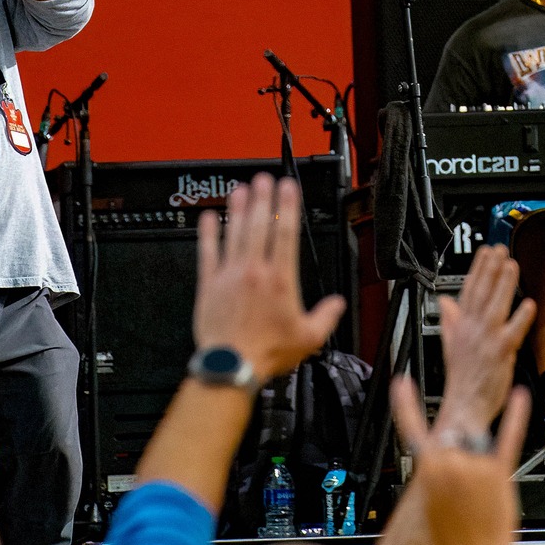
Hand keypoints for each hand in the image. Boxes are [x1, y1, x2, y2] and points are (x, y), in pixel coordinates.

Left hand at [193, 174, 346, 381]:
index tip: (288, 188)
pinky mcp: (209, 285)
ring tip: (241, 189)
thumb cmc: (267, 352)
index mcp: (280, 280)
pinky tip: (209, 218)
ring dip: (238, 209)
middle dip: (263, 198)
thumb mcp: (309, 337)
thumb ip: (326, 316)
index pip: (286, 233)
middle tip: (263, 179)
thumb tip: (337, 304)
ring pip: (235, 234)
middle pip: (259, 226)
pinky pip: (207, 253)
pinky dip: (208, 234)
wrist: (231, 365)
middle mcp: (254, 271)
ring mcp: (230, 276)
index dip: (288, 206)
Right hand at [391, 375, 530, 544]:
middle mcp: (453, 463)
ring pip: (476, 443)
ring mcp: (478, 464)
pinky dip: (517, 414)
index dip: (406, 405)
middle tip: (463, 484)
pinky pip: (510, 435)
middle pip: (453, 438)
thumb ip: (435, 472)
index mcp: (429, 471)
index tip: (401, 383)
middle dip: (457, 455)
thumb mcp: (431, 504)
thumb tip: (442, 454)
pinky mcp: (502, 469)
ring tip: (480, 488)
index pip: (413, 431)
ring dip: (477, 459)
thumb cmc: (455, 539)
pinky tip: (521, 397)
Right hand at [435, 245, 536, 435]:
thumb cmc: (462, 381)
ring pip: (495, 306)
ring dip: (504, 284)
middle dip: (490, 269)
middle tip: (499, 249)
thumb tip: (445, 302)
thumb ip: (450, 321)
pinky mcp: (500, 353)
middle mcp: (471, 331)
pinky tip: (529, 303)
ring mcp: (486, 341)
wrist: (464, 408)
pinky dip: (520, 317)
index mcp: (459, 328)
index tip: (485, 252)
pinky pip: (512, 331)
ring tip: (511, 264)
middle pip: (481, 294)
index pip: (468, 292)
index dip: (477, 270)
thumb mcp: (450, 346)